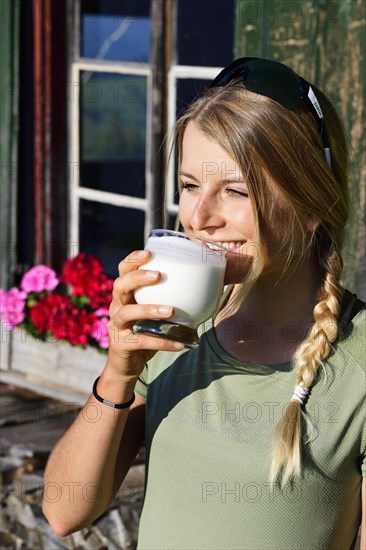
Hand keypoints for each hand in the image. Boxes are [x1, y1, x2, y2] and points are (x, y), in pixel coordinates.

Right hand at [106, 250, 183, 379]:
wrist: (127, 366)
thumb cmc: (145, 333)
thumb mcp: (154, 315)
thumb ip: (169, 301)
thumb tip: (206, 289)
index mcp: (125, 295)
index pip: (123, 270)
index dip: (133, 260)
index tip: (149, 253)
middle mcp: (117, 307)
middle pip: (120, 285)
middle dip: (138, 278)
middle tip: (158, 275)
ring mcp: (116, 326)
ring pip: (127, 312)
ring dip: (149, 309)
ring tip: (171, 310)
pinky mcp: (121, 345)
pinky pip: (140, 341)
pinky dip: (161, 342)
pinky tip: (179, 344)